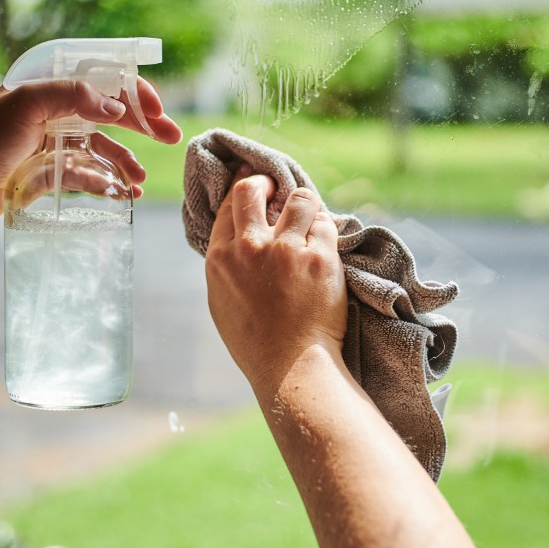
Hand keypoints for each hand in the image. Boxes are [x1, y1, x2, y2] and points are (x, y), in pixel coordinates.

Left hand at [0, 77, 181, 221]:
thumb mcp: (25, 103)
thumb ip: (72, 95)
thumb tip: (115, 106)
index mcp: (47, 84)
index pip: (100, 78)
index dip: (131, 89)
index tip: (155, 106)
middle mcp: (54, 110)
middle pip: (109, 112)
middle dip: (142, 124)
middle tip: (172, 136)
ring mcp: (55, 142)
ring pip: (104, 147)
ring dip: (127, 160)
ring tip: (140, 179)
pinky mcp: (53, 171)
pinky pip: (91, 173)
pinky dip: (110, 182)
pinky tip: (125, 193)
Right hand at [204, 166, 347, 393]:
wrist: (290, 366)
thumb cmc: (256, 341)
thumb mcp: (223, 299)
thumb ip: (228, 264)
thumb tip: (237, 237)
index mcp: (221, 257)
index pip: (231, 204)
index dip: (245, 187)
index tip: (255, 181)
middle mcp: (250, 248)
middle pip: (254, 189)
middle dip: (267, 182)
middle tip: (278, 189)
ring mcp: (286, 251)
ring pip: (300, 200)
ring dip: (306, 206)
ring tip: (310, 220)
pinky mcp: (320, 259)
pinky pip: (326, 225)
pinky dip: (327, 232)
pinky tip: (325, 247)